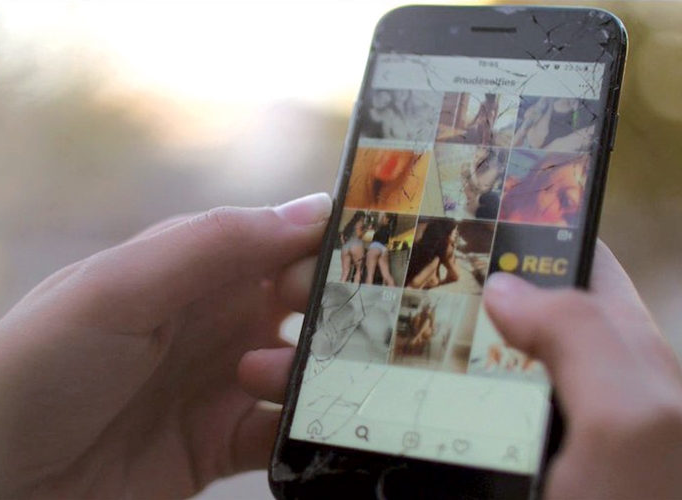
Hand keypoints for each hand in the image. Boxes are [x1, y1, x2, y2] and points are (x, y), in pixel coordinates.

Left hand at [0, 193, 330, 498]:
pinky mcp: (224, 442)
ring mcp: (226, 382)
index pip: (286, 239)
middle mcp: (222, 319)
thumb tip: (312, 209)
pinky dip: (304, 429)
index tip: (377, 252)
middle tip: (340, 324)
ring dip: (311, 372)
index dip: (332, 241)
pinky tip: (291, 427)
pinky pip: (286, 432)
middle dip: (336, 310)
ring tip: (254, 377)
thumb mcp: (119, 287)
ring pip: (310, 368)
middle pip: (312, 304)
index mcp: (198, 268)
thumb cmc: (42, 360)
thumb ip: (212, 243)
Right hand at [242, 240, 681, 499]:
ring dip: (352, 356)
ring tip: (283, 352)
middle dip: (392, 291)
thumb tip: (505, 286)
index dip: (502, 226)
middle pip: (471, 313)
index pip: (561, 261)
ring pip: (424, 371)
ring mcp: (506, 431)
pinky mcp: (469, 469)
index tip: (420, 208)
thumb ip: (585, 337)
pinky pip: (406, 425)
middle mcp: (555, 385)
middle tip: (319, 278)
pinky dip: (355, 410)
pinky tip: (305, 406)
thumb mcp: (635, 424)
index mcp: (610, 354)